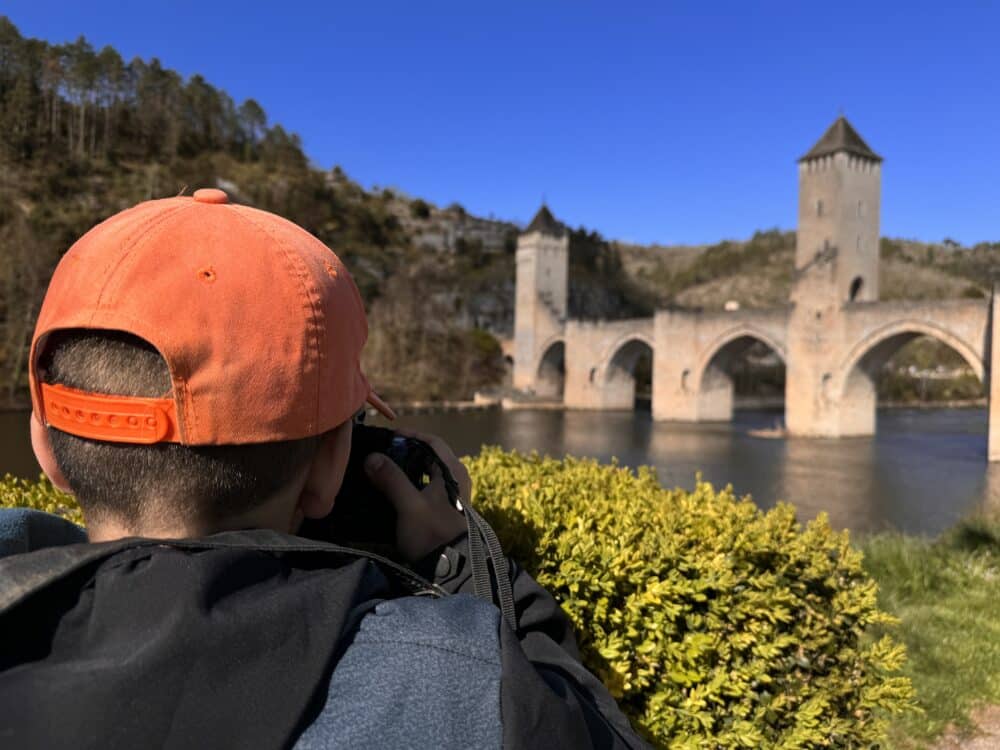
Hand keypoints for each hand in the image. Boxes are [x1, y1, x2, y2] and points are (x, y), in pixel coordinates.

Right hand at [363, 431, 469, 561]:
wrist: (451, 571)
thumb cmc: (432, 533)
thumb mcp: (409, 505)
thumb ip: (391, 479)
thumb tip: (372, 457)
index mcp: (453, 472)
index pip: (432, 442)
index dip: (410, 436)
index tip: (388, 436)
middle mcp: (456, 481)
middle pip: (428, 458)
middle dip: (404, 454)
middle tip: (380, 455)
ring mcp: (451, 497)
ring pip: (425, 475)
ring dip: (405, 471)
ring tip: (381, 472)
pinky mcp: (444, 512)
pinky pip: (424, 490)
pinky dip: (409, 487)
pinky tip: (391, 493)